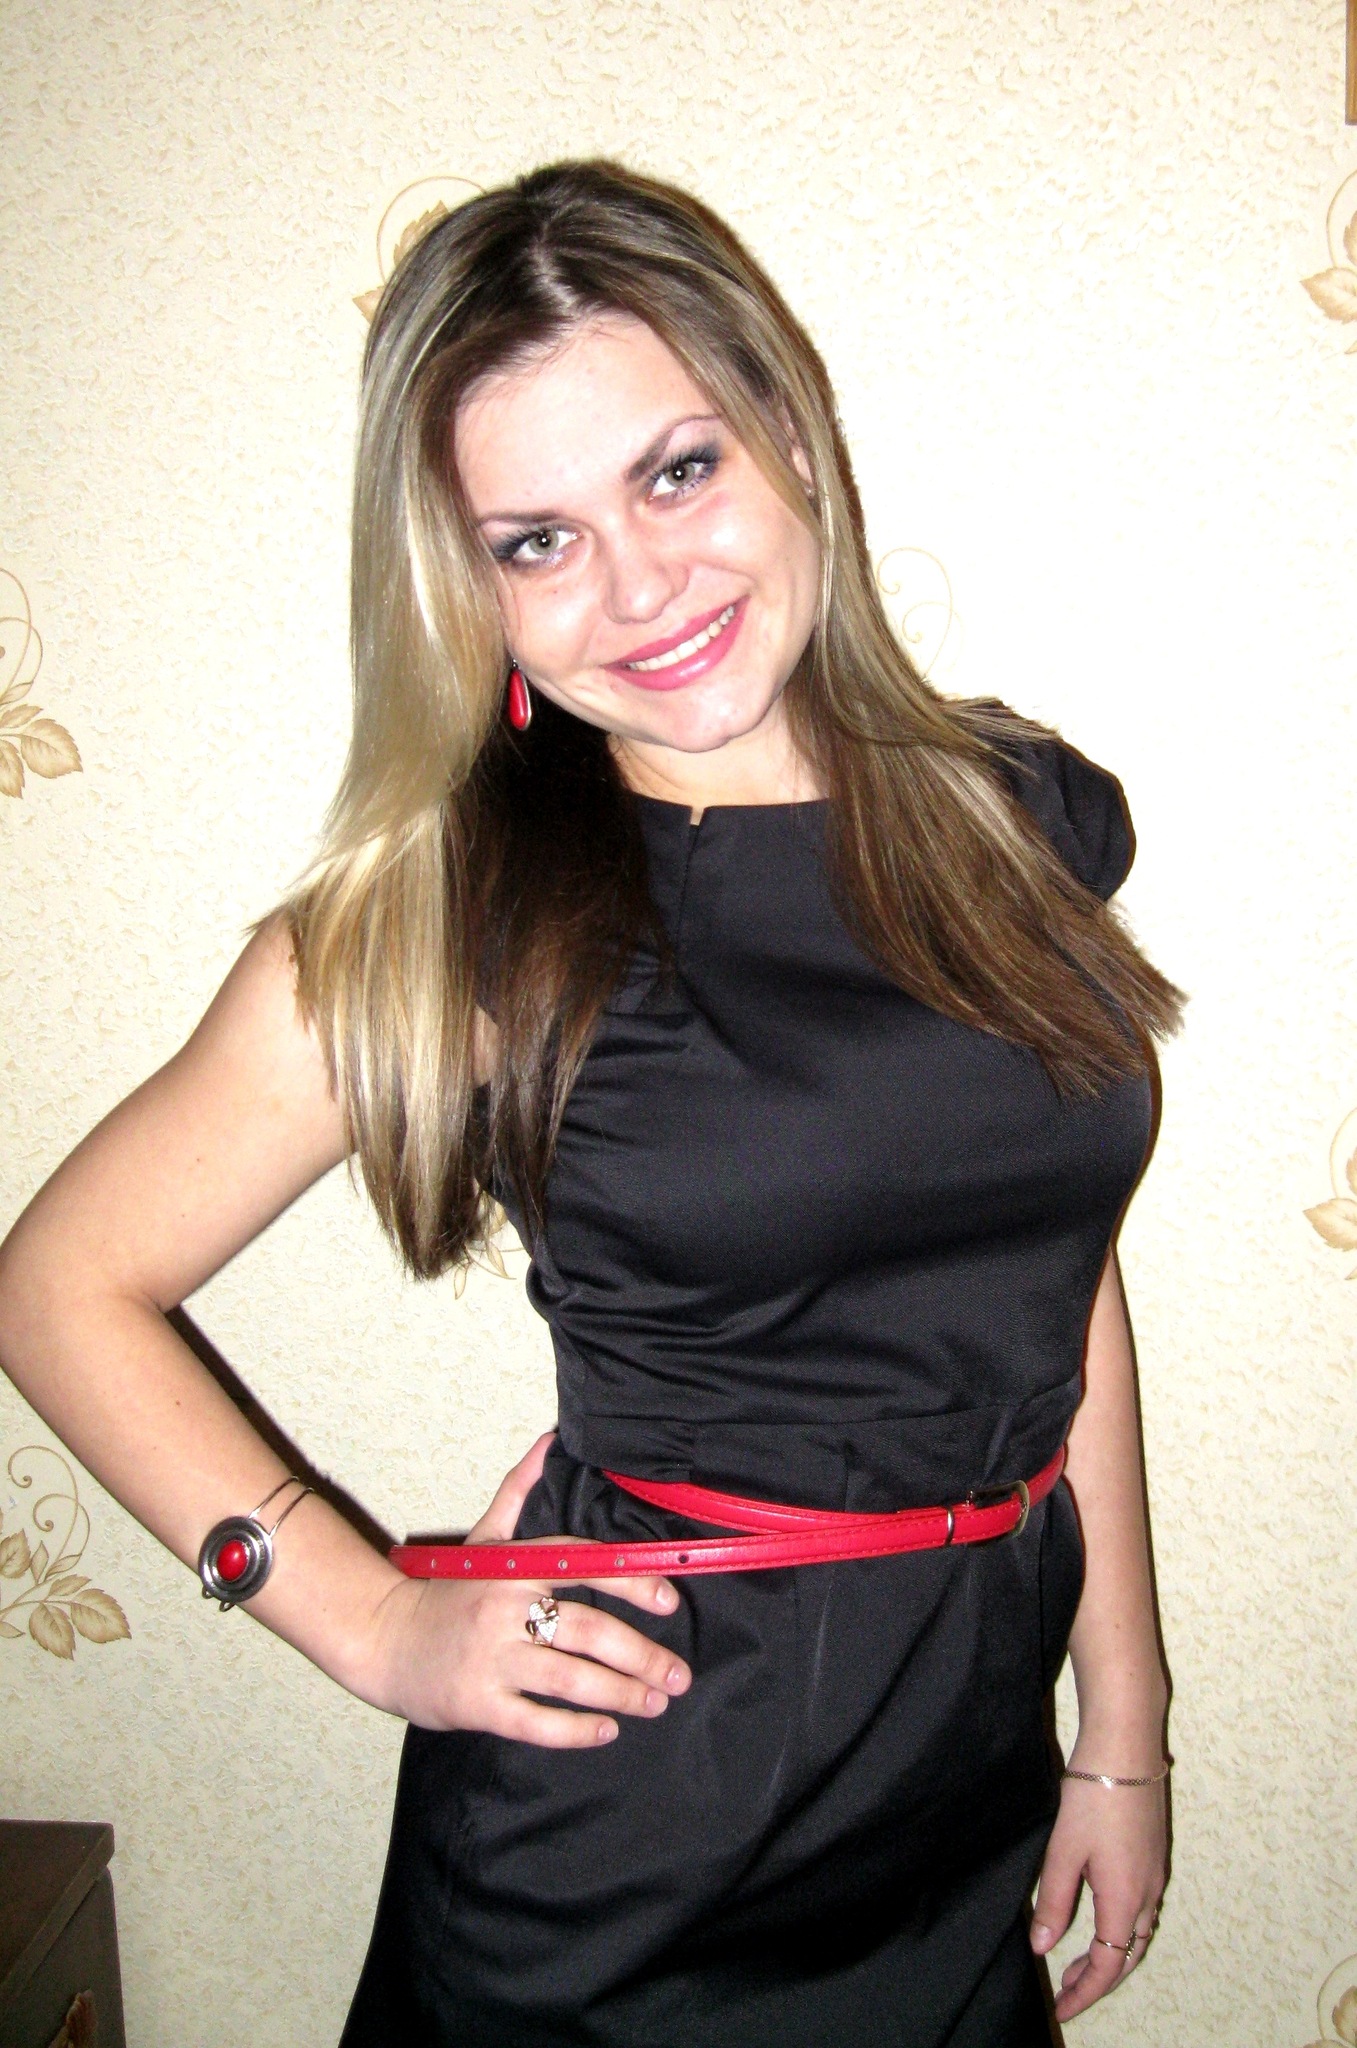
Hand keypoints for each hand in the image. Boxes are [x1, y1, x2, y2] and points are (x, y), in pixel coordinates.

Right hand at [362, 1432, 691, 1745]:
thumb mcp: (483, 1538)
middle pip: (588, 1631)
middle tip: (677, 1676)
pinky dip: (575, 1731)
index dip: (632, 1582)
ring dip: (621, 1694)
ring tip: (654, 1703)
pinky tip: (605, 1731)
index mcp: (514, 1569)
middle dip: (642, 1656)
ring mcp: (492, 1659)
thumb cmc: (445, 1592)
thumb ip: (519, 1490)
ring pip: (570, 1679)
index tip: (669, 1601)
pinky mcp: (478, 1704)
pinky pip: (536, 1722)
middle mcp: (505, 1610)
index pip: (584, 1566)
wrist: (382, 1640)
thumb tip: (549, 1439)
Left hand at [1030, 1763, 1166, 2021]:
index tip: (1062, 2008)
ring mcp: (1156, 1873)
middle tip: (1068, 1988)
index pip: (1108, 1965)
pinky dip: (1123, 1930)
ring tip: (1080, 1959)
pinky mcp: (1155, 1855)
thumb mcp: (1064, 1851)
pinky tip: (1103, 1917)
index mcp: (1125, 1899)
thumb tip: (1043, 1946)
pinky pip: (1144, 1910)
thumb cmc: (1092, 1797)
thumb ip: (1054, 1902)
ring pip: (1139, 1933)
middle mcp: (1148, 1893)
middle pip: (1129, 1955)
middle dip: (1099, 1978)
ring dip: (1113, 1954)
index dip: (1085, 1992)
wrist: (1127, 1749)